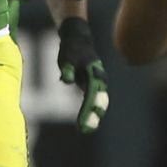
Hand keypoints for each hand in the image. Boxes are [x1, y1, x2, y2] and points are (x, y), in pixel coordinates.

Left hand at [57, 17, 108, 132]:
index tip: (83, 122)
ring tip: (88, 127)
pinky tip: (85, 121)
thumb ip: (67, 68)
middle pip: (99, 99)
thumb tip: (67, 80)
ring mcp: (97, 80)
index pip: (92, 94)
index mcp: (94, 72)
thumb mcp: (67, 56)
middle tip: (87, 129)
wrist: (78, 37)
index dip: (88, 109)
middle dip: (93, 114)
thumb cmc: (72, 48)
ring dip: (94, 113)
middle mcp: (99, 78)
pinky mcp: (92, 82)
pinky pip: (94, 97)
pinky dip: (91, 108)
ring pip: (99, 99)